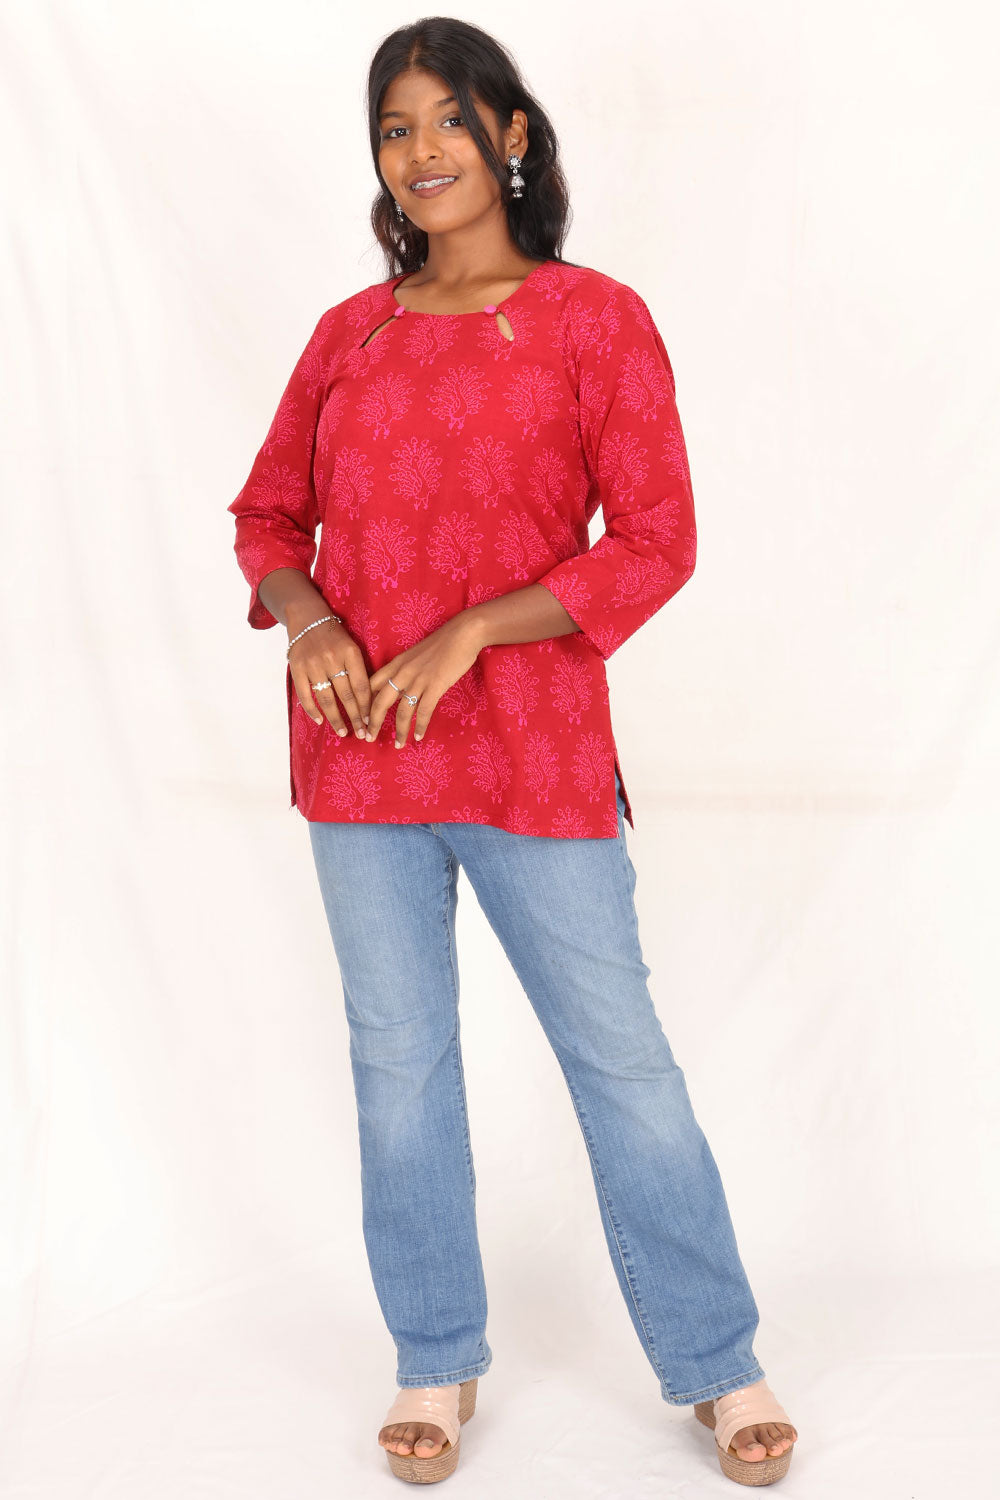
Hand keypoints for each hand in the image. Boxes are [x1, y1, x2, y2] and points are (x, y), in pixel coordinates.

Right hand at [287, 618, 371, 737]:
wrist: (307, 616)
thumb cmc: (335, 635)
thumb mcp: (352, 646)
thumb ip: (358, 669)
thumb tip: (368, 701)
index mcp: (350, 652)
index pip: (361, 686)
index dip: (366, 706)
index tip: (370, 721)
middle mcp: (332, 658)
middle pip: (346, 695)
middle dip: (355, 717)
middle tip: (362, 734)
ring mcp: (313, 664)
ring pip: (327, 698)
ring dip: (336, 718)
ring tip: (343, 732)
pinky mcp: (297, 667)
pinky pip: (305, 694)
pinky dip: (312, 710)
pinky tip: (319, 721)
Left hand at [366, 614, 484, 747]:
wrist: (462, 634)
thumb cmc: (441, 644)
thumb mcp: (415, 655)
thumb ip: (405, 671)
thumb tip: (399, 688)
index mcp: (396, 664)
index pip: (372, 686)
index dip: (365, 704)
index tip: (363, 719)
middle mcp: (403, 673)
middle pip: (380, 702)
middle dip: (374, 723)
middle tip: (369, 738)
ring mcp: (419, 680)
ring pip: (403, 711)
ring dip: (400, 731)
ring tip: (399, 744)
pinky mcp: (435, 685)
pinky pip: (424, 711)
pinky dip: (421, 726)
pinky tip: (418, 736)